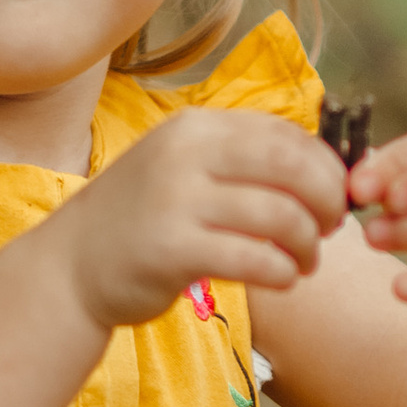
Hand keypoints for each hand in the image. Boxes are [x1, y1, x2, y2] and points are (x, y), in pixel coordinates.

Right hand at [54, 108, 348, 331]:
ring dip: (308, 244)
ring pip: (281, 216)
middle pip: (292, 168)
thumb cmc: (142, 220)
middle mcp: (185, 153)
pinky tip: (282, 279)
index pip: (286, 135)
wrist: (70, 267)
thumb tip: (326, 170)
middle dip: (327, 201)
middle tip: (330, 228)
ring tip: (305, 262)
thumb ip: (240, 161)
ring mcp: (177, 200)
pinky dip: (284, 271)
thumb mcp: (184, 169)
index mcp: (195, 127)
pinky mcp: (173, 250)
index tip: (335, 197)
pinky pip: (256, 259)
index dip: (325, 167)